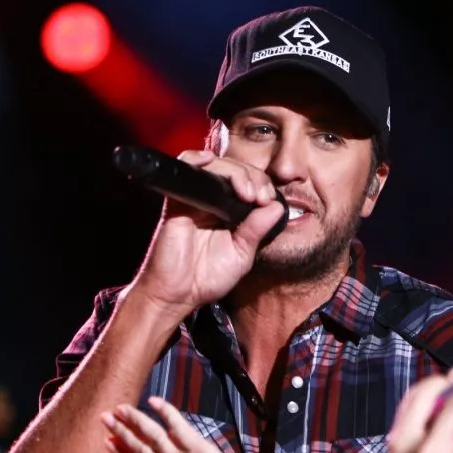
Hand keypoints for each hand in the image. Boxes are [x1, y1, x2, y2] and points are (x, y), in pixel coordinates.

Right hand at [101, 396, 260, 452]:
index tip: (108, 443)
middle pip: (137, 448)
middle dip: (119, 432)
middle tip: (105, 418)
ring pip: (151, 434)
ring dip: (134, 420)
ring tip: (120, 408)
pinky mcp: (197, 448)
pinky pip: (178, 425)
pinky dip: (166, 412)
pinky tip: (154, 401)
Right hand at [129, 150, 284, 314]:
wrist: (177, 294)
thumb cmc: (205, 278)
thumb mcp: (241, 255)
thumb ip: (256, 231)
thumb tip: (276, 207)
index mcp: (230, 213)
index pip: (249, 184)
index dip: (262, 185)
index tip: (268, 201)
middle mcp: (212, 201)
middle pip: (235, 170)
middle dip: (254, 178)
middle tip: (261, 197)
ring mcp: (194, 198)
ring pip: (216, 166)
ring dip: (236, 172)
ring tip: (247, 192)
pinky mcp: (177, 200)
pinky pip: (184, 168)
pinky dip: (197, 158)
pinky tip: (212, 164)